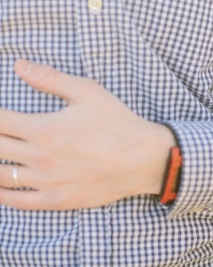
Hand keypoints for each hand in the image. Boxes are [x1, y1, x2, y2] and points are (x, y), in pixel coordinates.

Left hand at [0, 60, 175, 210]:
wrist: (144, 159)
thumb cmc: (118, 123)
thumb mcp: (88, 92)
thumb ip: (51, 79)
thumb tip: (19, 65)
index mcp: (42, 129)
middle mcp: (39, 157)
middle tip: (0, 133)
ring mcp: (47, 182)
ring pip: (1, 175)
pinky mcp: (57, 200)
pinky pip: (18, 201)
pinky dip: (2, 193)